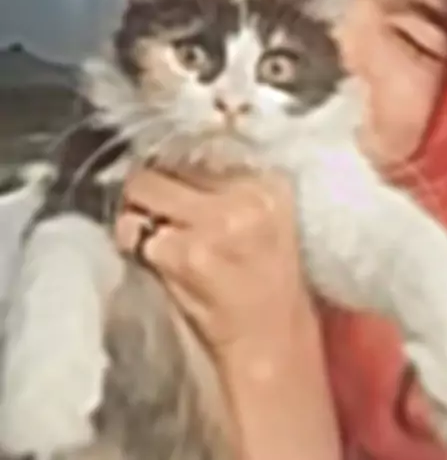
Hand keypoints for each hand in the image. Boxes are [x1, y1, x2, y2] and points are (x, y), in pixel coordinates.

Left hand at [116, 167, 340, 459]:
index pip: (201, 141)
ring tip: (155, 235)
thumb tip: (175, 150)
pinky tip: (158, 262)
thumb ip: (231, 180)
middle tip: (152, 205)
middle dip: (149, 184)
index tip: (168, 170)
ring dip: (137, 214)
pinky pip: (136, 235)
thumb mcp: (268, 216)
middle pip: (166, 163)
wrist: (273, 343)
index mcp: (268, 181)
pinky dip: (136, 247)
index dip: (175, 158)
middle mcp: (244, 196)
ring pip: (142, 191)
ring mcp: (213, 224)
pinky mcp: (185, 256)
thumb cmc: (269, 282)